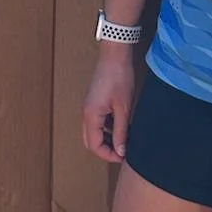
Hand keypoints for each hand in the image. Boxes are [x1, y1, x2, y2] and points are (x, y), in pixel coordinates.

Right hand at [81, 48, 135, 162]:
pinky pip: (97, 121)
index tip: (123, 156)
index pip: (94, 145)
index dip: (108, 155)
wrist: (115, 55)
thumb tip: (121, 151)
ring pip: (93, 131)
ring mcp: (89, 106)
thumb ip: (121, 131)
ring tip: (124, 139)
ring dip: (106, 138)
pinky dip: (106, 128)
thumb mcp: (124, 108)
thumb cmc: (119, 78)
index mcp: (91, 115)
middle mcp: (86, 112)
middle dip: (105, 149)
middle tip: (122, 151)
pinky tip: (121, 125)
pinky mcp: (94, 101)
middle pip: (90, 140)